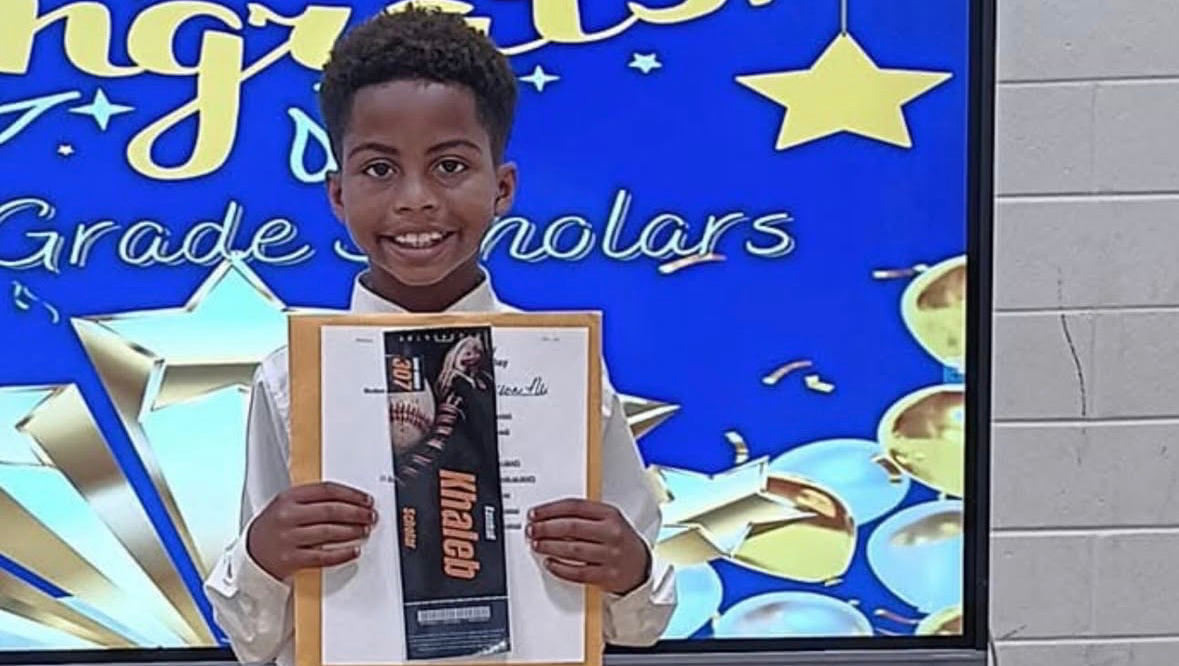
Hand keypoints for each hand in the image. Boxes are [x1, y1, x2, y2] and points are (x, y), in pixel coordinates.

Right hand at [247, 482, 377, 580]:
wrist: (251, 554)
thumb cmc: (274, 527)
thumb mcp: (287, 505)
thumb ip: (313, 500)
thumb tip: (350, 500)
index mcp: (288, 497)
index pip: (327, 490)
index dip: (351, 494)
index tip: (366, 500)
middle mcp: (287, 516)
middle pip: (331, 510)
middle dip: (357, 513)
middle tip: (370, 516)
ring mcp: (288, 538)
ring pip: (329, 532)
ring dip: (352, 531)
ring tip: (364, 531)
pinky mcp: (291, 559)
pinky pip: (323, 556)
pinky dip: (342, 554)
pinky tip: (353, 551)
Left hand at [527, 499, 649, 594]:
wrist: (640, 566)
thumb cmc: (619, 541)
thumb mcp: (608, 521)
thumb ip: (584, 516)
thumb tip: (549, 517)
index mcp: (610, 515)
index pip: (575, 507)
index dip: (551, 510)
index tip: (535, 513)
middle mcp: (612, 533)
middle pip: (571, 527)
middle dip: (546, 528)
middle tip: (532, 530)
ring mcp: (610, 555)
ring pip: (572, 549)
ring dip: (550, 547)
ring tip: (537, 545)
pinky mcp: (607, 576)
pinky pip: (577, 572)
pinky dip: (560, 568)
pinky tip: (550, 563)